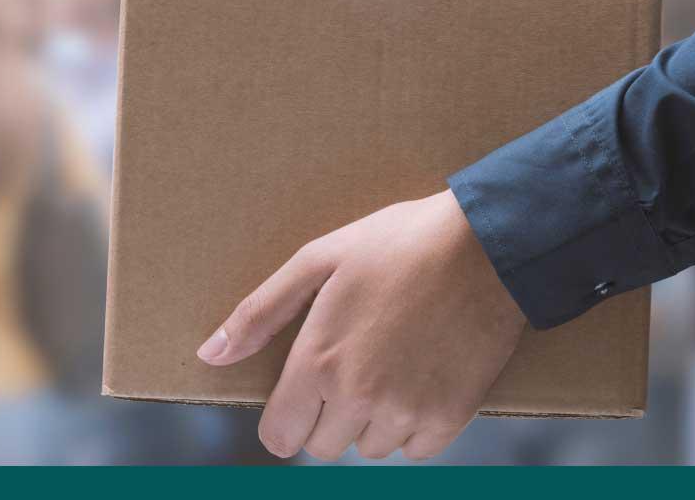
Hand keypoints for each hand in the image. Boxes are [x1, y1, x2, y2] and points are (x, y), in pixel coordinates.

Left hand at [196, 189, 525, 461]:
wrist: (485, 245)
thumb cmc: (395, 244)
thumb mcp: (317, 261)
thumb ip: (259, 313)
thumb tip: (209, 355)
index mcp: (317, 361)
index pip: (279, 436)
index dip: (283, 418)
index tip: (298, 396)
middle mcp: (357, 397)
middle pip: (324, 447)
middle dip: (326, 415)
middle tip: (348, 366)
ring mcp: (406, 411)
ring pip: (371, 448)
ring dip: (370, 420)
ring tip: (386, 364)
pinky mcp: (450, 416)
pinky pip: (417, 450)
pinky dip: (413, 426)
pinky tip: (418, 379)